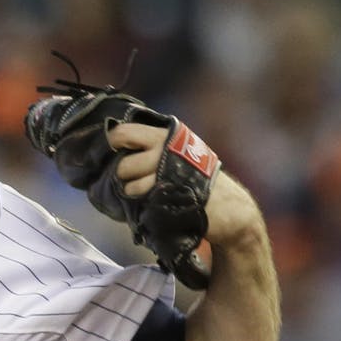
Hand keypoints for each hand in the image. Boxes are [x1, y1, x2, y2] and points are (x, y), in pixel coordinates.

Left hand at [108, 122, 263, 249]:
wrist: (230, 207)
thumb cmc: (198, 179)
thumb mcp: (179, 153)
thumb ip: (150, 148)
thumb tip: (112, 151)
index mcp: (167, 135)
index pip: (125, 133)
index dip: (112, 143)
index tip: (110, 153)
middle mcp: (168, 150)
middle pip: (123, 164)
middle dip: (123, 177)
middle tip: (134, 181)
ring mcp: (170, 174)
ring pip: (130, 187)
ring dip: (132, 195)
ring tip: (147, 195)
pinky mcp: (171, 196)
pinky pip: (142, 203)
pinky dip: (143, 207)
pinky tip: (156, 204)